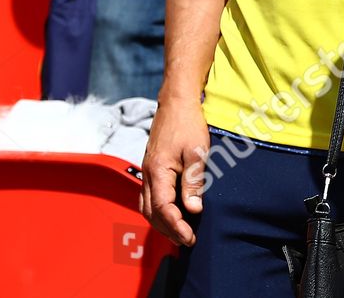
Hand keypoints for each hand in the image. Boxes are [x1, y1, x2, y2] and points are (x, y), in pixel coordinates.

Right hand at [140, 97, 210, 246]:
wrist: (176, 103)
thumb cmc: (188, 125)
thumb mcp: (197, 152)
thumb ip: (193, 182)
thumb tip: (193, 210)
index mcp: (158, 172)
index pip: (163, 209)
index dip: (176, 226)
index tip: (190, 237)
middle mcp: (147, 175)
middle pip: (151, 213)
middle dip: (168, 230)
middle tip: (187, 240)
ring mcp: (147, 172)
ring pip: (146, 207)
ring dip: (161, 223)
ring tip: (179, 233)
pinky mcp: (151, 169)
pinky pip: (148, 197)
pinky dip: (157, 211)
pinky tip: (170, 214)